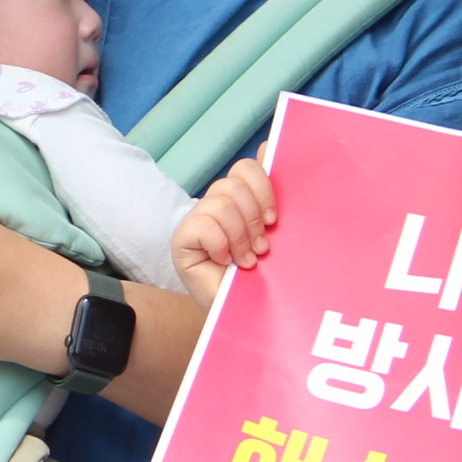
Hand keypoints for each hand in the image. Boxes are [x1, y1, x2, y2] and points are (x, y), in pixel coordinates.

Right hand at [171, 160, 276, 305]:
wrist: (250, 315)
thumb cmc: (266, 277)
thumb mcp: (278, 232)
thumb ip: (274, 192)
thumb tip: (270, 146)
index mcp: (242, 199)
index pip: (246, 168)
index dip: (264, 188)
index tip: (276, 220)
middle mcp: (217, 205)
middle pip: (233, 183)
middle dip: (254, 217)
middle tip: (262, 247)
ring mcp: (198, 222)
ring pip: (220, 202)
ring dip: (239, 235)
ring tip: (247, 259)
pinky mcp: (182, 241)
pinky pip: (202, 224)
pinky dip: (219, 244)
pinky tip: (226, 261)